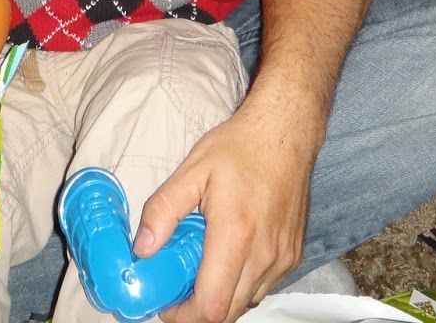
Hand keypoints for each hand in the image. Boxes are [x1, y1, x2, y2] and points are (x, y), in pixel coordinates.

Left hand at [132, 94, 314, 322]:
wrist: (285, 132)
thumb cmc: (239, 147)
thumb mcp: (192, 170)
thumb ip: (163, 210)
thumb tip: (142, 249)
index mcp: (235, 236)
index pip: (211, 306)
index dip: (184, 316)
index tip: (166, 305)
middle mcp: (264, 254)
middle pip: (229, 312)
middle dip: (199, 310)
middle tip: (178, 289)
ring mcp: (283, 257)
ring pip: (248, 301)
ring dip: (222, 298)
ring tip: (201, 271)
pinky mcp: (293, 254)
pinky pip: (264, 286)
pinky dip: (243, 285)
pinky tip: (228, 259)